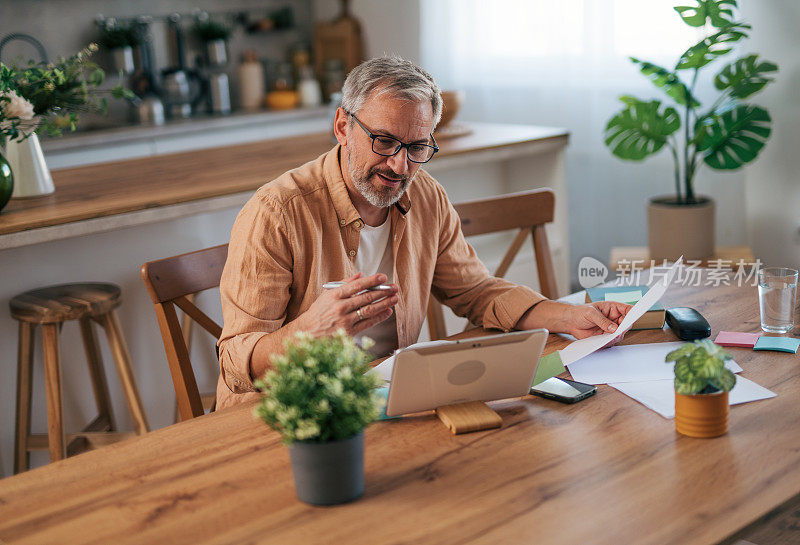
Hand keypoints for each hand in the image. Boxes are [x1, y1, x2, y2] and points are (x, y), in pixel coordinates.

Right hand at [296, 272, 398, 337]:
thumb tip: (360, 275)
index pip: (357, 285)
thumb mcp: (327, 295)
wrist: (307, 332)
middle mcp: (340, 307)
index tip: (383, 277)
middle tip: (394, 288)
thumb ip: (344, 284)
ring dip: (385, 303)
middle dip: (383, 292)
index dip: (372, 280)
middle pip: (366, 297)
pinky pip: (368, 323)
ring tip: (394, 298)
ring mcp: (345, 320)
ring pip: (369, 310)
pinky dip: (379, 317)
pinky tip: (387, 311)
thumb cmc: (318, 313)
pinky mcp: (349, 332)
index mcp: (334, 295)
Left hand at [516, 300, 630, 339]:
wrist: (571, 321)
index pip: (627, 310)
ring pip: (620, 335)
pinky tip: (602, 342)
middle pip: (626, 324)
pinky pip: (611, 341)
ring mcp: (611, 329)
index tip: (635, 316)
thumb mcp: (590, 313)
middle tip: (618, 331)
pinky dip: (608, 343)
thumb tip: (614, 328)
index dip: (633, 313)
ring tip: (608, 337)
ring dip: (615, 337)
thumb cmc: (580, 312)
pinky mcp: (605, 337)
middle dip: (624, 328)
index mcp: (613, 308)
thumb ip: (602, 320)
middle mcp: (614, 319)